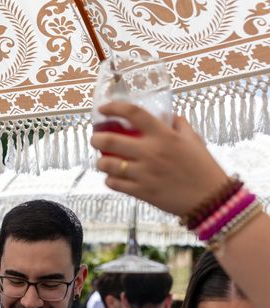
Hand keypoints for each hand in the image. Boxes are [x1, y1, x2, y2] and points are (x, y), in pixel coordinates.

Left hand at [91, 102, 228, 216]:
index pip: (133, 114)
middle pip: (109, 141)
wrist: (211, 199)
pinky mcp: (141, 192)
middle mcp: (150, 152)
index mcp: (164, 136)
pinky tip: (113, 178)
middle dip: (95, 139)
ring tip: (103, 161)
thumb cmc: (203, 167)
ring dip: (100, 162)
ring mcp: (144, 173)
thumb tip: (165, 116)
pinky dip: (110, 180)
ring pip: (107, 164)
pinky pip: (114, 184)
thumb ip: (178, 125)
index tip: (103, 109)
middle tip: (95, 139)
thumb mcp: (193, 140)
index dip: (114, 108)